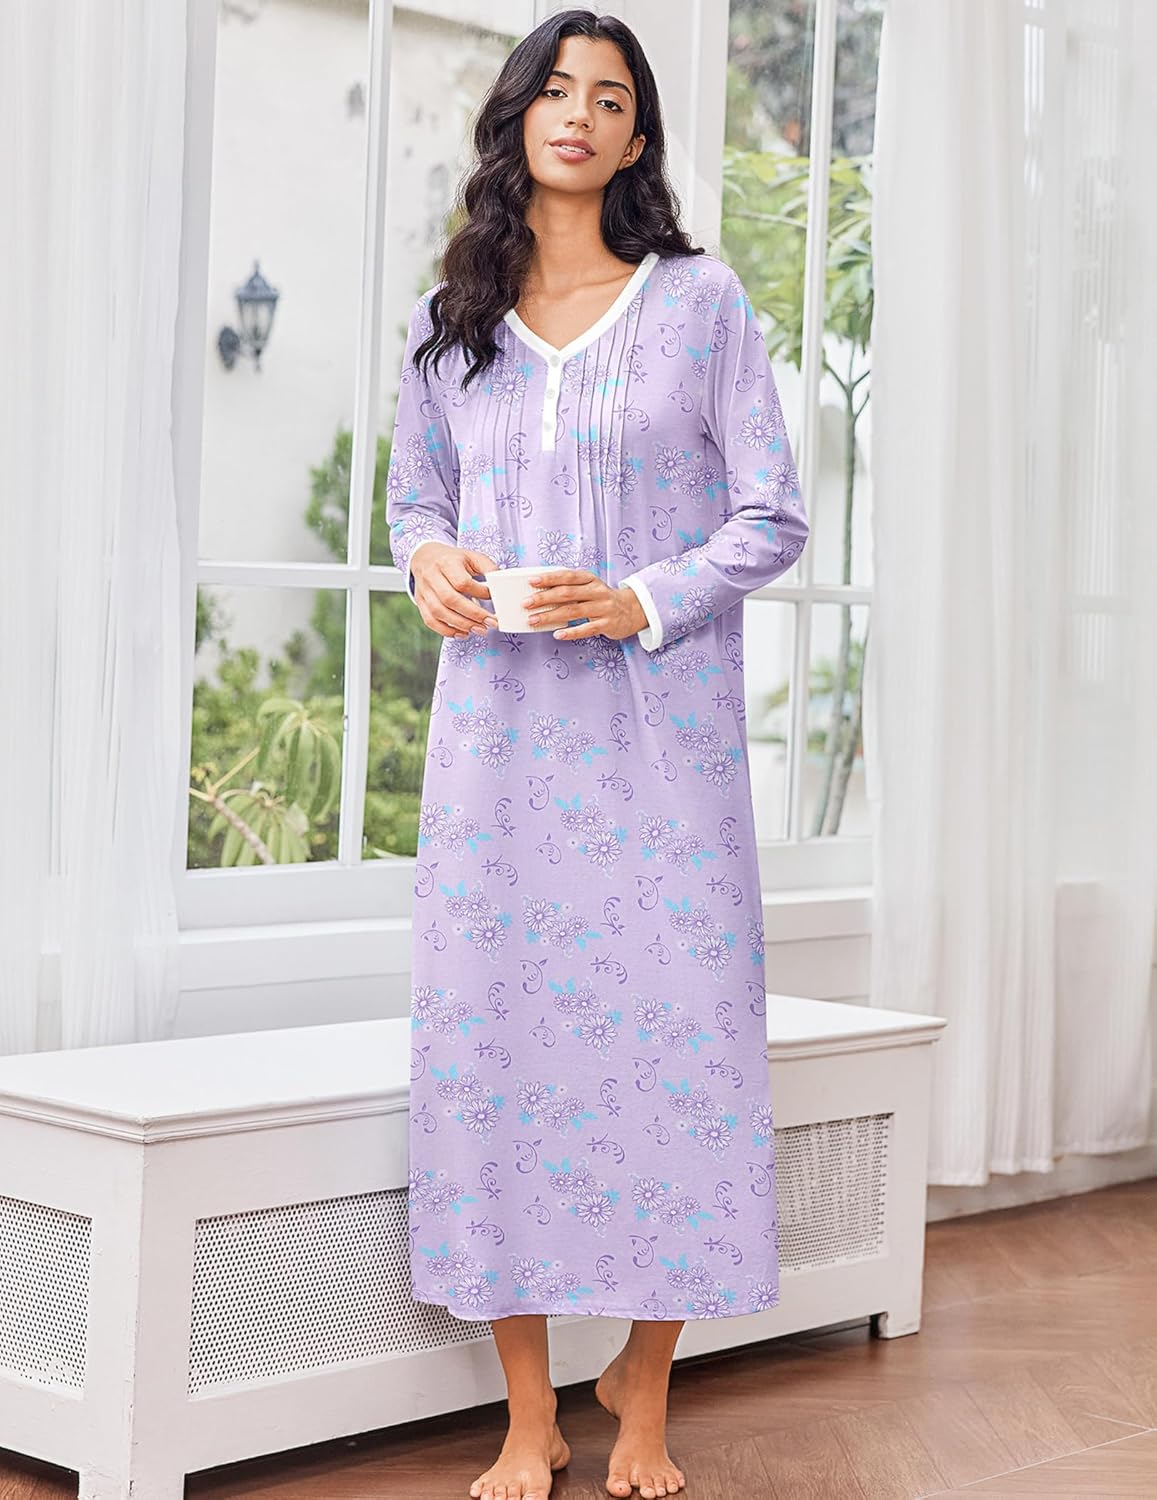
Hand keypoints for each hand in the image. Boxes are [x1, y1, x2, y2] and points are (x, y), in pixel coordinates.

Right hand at [409, 543, 498, 637]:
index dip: (479, 592)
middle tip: (490, 623)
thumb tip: (500, 585)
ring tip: (480, 629)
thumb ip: (488, 568)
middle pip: (450, 599)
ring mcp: (424, 591)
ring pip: (439, 612)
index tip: (493, 598)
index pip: (462, 582)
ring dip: (461, 625)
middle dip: (472, 614)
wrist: (425, 557)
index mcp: (447, 563)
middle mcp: (432, 576)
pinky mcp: (420, 602)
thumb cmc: (453, 559)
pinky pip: (430, 621)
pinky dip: (447, 631)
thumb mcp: (472, 556)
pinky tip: (463, 633)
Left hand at [524, 569, 646, 640]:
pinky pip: (586, 629)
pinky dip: (571, 632)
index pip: (567, 576)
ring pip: (573, 611)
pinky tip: (557, 635)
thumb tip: (540, 592)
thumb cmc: (602, 599)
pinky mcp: (607, 624)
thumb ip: (570, 588)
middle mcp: (597, 592)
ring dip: (551, 616)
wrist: (632, 610)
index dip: (549, 578)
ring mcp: (603, 608)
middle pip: (567, 593)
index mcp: (590, 579)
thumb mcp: (589, 587)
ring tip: (533, 620)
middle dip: (544, 598)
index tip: (532, 581)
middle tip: (526, 603)